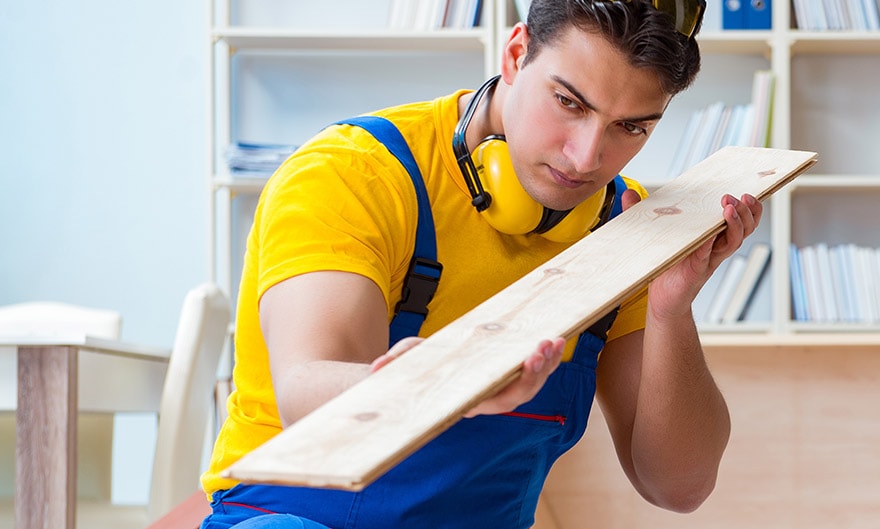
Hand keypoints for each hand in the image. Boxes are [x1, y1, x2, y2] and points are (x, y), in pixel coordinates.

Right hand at [370, 336, 565, 418]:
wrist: (418, 377)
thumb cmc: (414, 371)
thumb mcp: (404, 363)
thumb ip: (395, 364)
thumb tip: (375, 368)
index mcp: (471, 400)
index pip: (503, 399)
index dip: (521, 382)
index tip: (529, 359)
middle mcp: (489, 400)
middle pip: (524, 392)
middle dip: (539, 370)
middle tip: (544, 345)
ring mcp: (499, 388)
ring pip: (532, 383)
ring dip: (547, 363)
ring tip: (554, 340)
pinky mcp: (505, 374)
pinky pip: (531, 370)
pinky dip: (543, 358)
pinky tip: (553, 340)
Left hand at [620, 189, 762, 316]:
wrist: (662, 299)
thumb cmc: (663, 266)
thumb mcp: (654, 234)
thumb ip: (642, 212)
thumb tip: (628, 192)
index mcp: (711, 236)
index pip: (739, 219)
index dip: (749, 207)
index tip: (746, 192)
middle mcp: (715, 247)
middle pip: (744, 228)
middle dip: (745, 212)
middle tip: (734, 198)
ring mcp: (708, 259)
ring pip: (733, 242)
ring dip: (734, 224)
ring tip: (728, 209)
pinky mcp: (696, 271)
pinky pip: (707, 256)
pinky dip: (709, 244)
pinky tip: (708, 234)